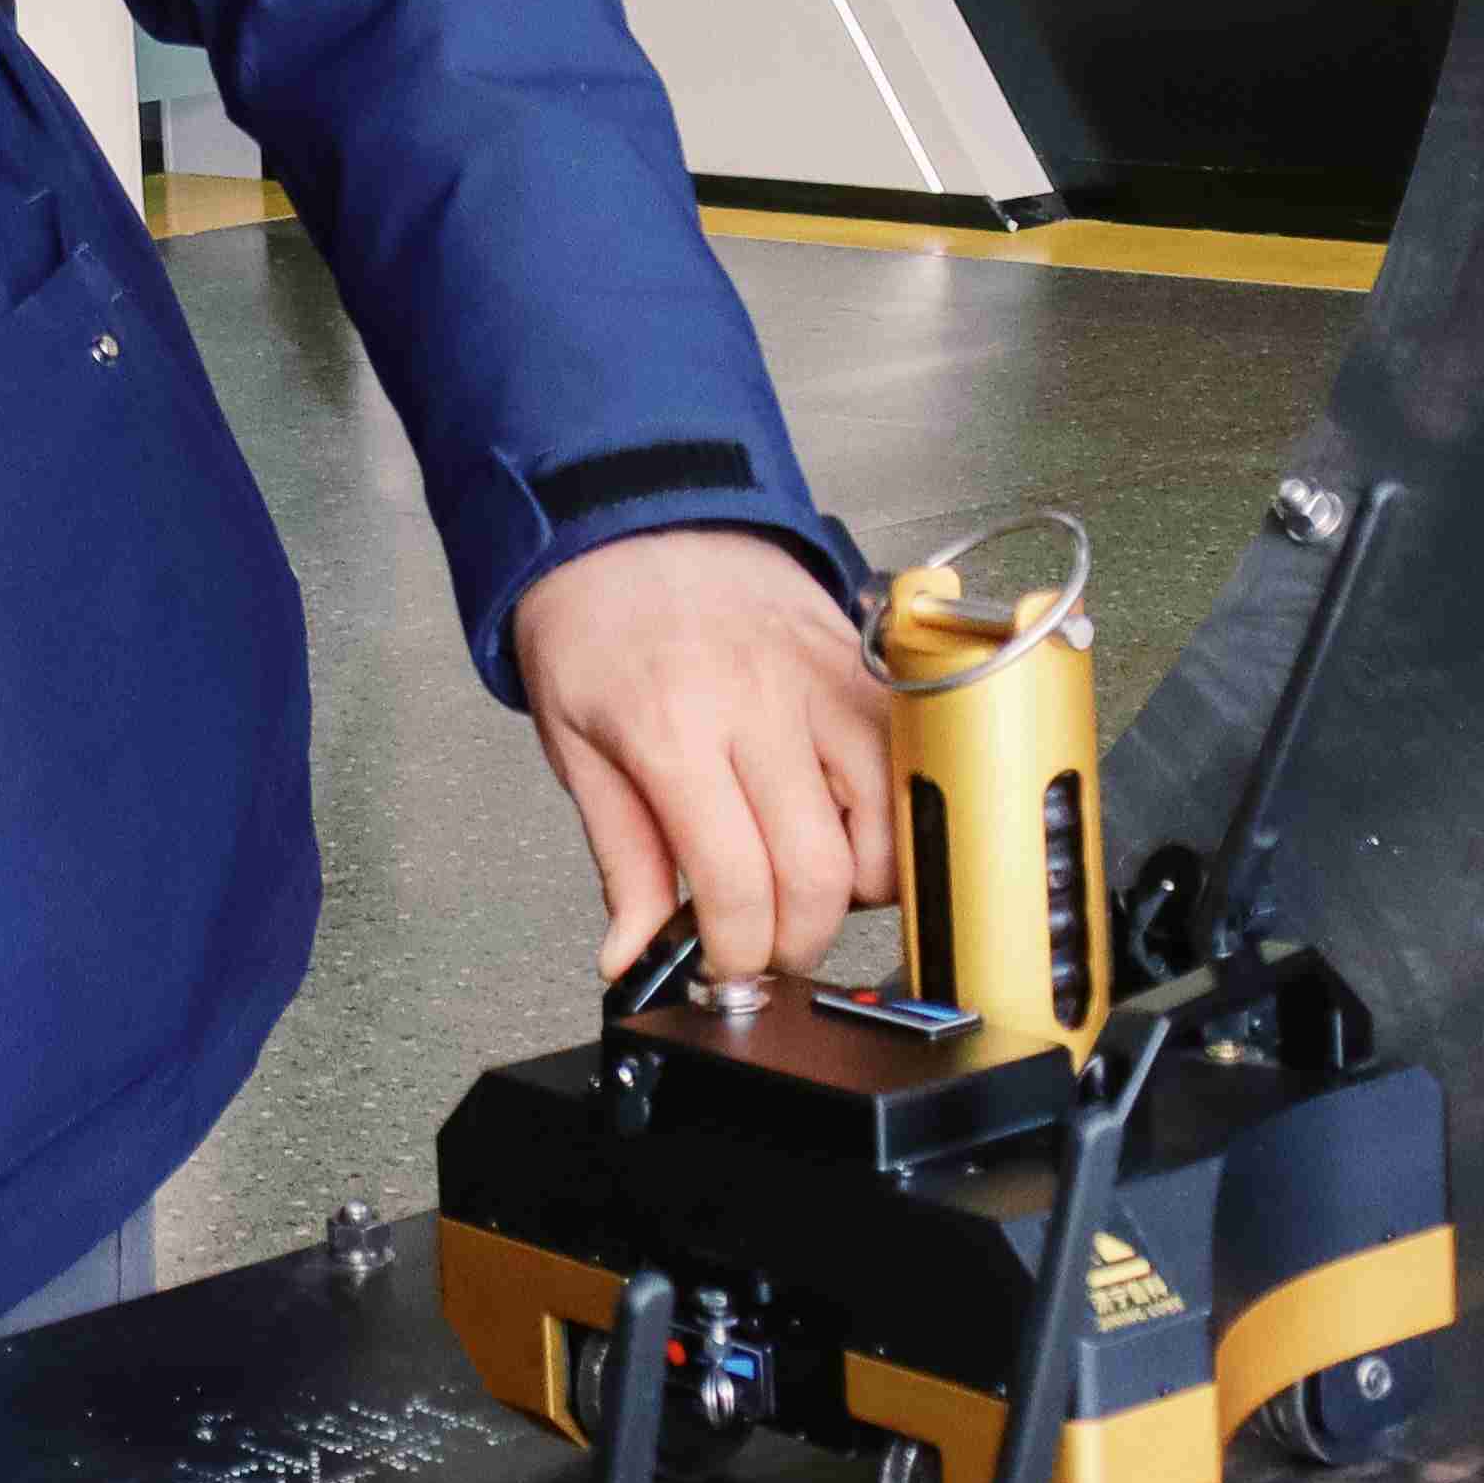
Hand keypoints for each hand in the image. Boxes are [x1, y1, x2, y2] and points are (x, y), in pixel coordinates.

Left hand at [513, 525, 900, 988]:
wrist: (631, 515)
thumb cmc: (594, 620)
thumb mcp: (575, 745)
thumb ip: (619, 858)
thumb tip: (632, 955)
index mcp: (671, 727)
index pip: (736, 881)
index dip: (738, 951)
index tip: (725, 967)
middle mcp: (759, 703)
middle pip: (821, 872)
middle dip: (798, 939)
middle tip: (766, 944)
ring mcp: (824, 681)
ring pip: (889, 825)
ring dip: (856, 883)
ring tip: (803, 878)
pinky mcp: (864, 666)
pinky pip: (908, 768)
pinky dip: (891, 817)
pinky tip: (841, 822)